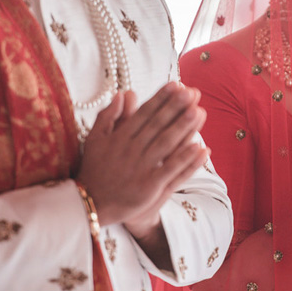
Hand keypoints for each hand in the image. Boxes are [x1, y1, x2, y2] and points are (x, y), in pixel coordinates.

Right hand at [77, 82, 207, 231]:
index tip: (176, 85)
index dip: (161, 99)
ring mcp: (141, 169)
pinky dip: (186, 160)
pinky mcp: (149, 187)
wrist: (90, 205)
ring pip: (166, 144)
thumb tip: (123, 93)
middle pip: (157, 125)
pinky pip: (172, 170)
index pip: (144, 114)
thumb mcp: (95, 140)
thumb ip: (109, 116)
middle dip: (175, 108)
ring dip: (183, 128)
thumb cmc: (94, 169)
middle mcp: (131, 150)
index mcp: (119, 138)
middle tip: (192, 93)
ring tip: (199, 112)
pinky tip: (201, 148)